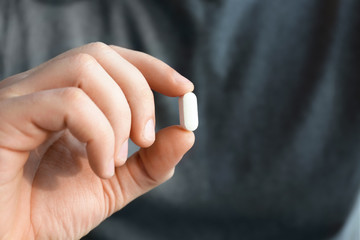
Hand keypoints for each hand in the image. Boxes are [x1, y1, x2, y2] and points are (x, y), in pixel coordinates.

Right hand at [0, 42, 194, 238]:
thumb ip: (151, 161)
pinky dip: (98, 133)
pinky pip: (69, 101)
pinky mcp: (5, 116)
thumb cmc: (51, 214)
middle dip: (139, 93)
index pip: (109, 59)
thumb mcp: (115, 184)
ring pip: (86, 69)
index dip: (150, 67)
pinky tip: (98, 167)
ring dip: (120, 115)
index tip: (184, 89)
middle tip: (146, 139)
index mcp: (62, 100)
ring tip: (116, 160)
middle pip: (101, 55)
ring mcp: (19, 99)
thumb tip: (187, 132)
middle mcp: (38, 90)